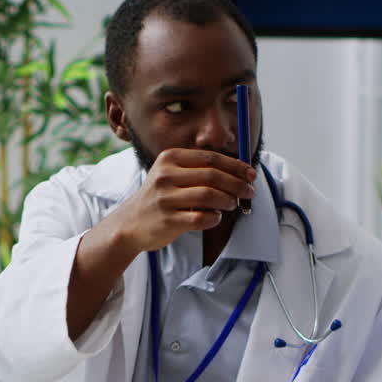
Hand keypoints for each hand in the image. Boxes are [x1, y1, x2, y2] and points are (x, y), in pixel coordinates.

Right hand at [105, 148, 255, 255]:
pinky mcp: (167, 220)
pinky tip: (215, 217)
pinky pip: (201, 218)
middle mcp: (165, 175)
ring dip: (228, 200)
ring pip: (208, 195)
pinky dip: (214, 218)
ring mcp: (165, 198)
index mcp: (170, 158)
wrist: (131, 223)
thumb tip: (240, 171)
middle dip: (237, 184)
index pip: (210, 158)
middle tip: (249, 192)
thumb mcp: (172, 174)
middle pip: (212, 175)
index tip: (251, 174)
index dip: (235, 166)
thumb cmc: (161, 197)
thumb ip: (200, 169)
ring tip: (233, 204)